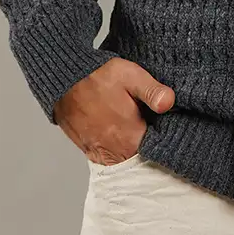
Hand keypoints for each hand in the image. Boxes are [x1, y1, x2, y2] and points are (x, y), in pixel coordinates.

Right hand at [53, 57, 174, 165]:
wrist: (64, 79)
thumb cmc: (98, 75)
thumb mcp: (131, 76)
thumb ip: (152, 91)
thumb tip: (169, 103)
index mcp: (131, 138)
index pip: (157, 150)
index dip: (164, 138)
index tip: (165, 126)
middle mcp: (115, 152)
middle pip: (141, 157)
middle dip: (148, 144)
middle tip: (148, 123)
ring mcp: (99, 153)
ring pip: (124, 159)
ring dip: (131, 148)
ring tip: (133, 127)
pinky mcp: (88, 150)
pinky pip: (108, 157)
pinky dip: (115, 149)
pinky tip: (118, 131)